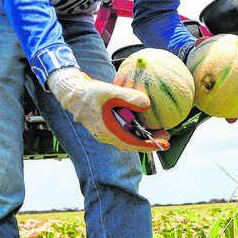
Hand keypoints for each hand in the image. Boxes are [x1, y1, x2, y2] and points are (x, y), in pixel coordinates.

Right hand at [48, 68, 169, 151]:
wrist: (71, 93)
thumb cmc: (89, 93)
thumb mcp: (110, 92)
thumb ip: (128, 97)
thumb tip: (147, 103)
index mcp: (108, 132)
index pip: (132, 143)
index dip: (149, 145)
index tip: (164, 143)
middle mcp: (107, 136)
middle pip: (132, 144)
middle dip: (149, 141)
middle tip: (166, 136)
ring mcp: (105, 132)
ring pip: (127, 138)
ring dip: (142, 135)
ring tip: (158, 128)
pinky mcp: (105, 125)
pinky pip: (122, 130)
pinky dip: (134, 128)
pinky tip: (142, 118)